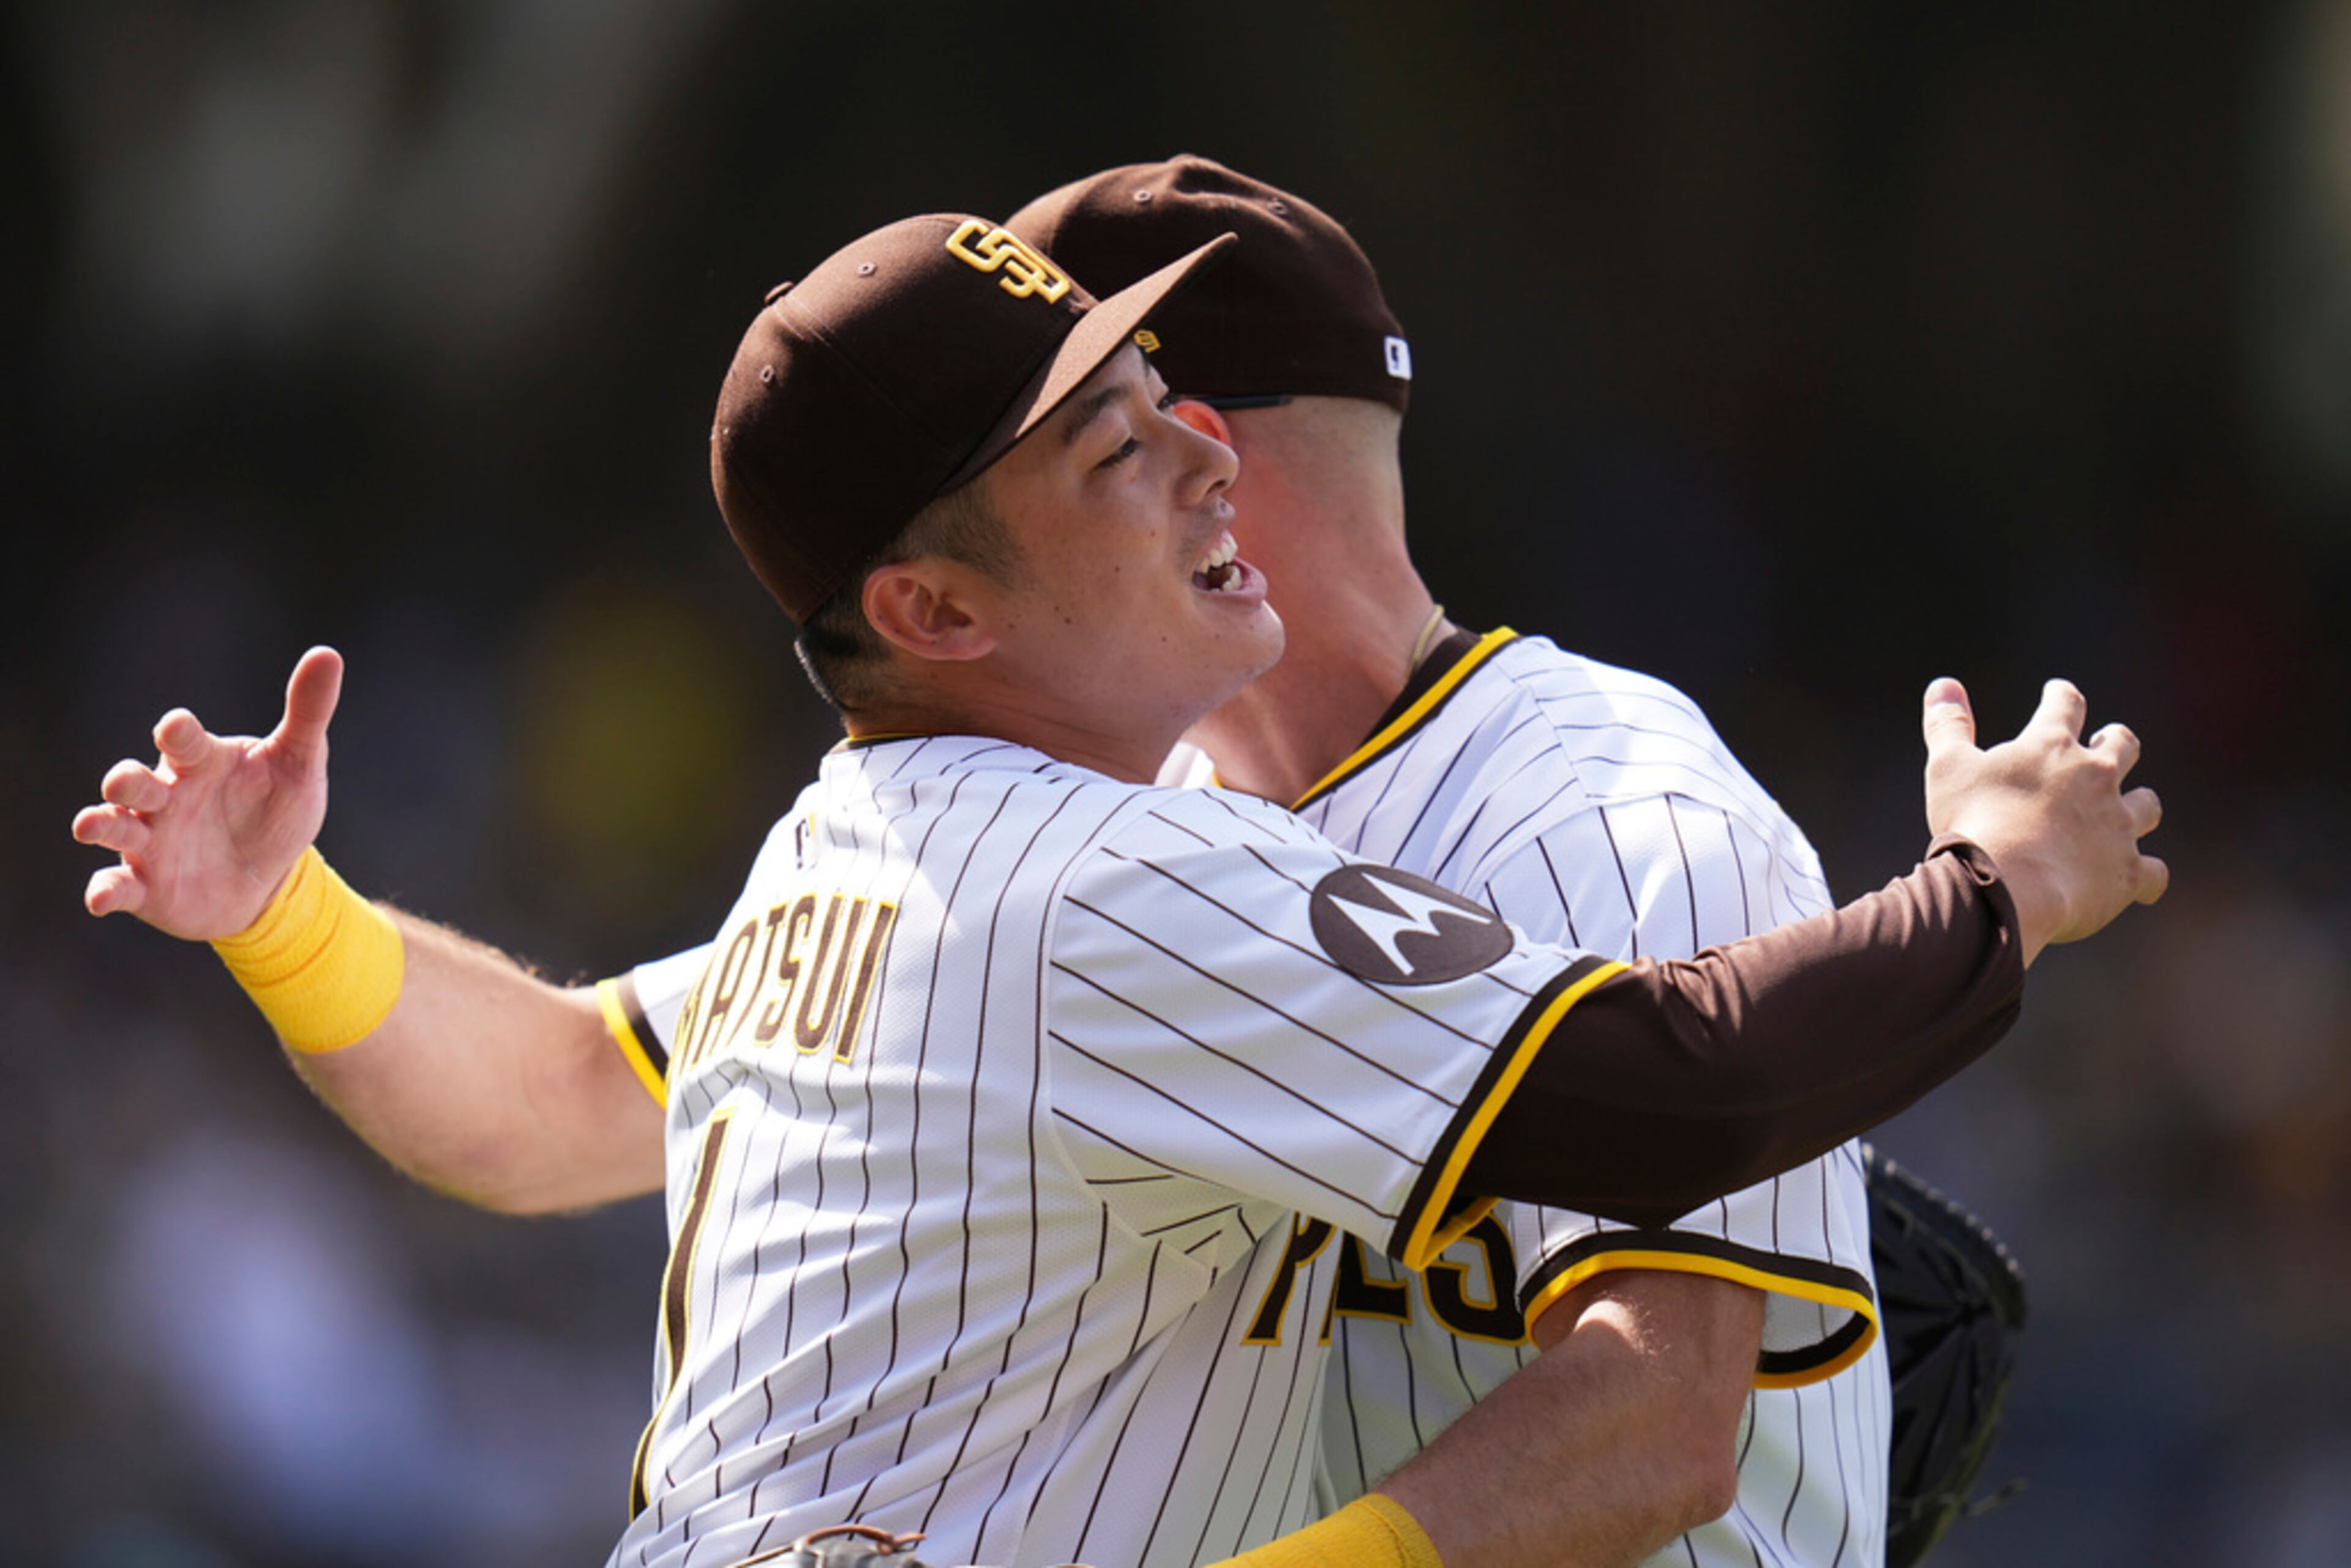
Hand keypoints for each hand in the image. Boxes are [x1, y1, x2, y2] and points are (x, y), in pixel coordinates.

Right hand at [72, 647, 344, 939]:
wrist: (273, 878)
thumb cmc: (277, 811)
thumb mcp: (300, 763)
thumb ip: (308, 712)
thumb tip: (328, 654)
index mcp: (200, 762)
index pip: (181, 740)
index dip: (176, 732)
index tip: (176, 728)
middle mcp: (165, 798)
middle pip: (132, 782)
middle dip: (125, 780)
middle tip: (126, 783)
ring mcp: (150, 841)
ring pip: (113, 826)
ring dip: (100, 824)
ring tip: (92, 825)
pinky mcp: (145, 885)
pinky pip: (116, 886)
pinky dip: (104, 891)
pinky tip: (102, 899)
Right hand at [1921, 677, 2166, 962]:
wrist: (2005, 886)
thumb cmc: (1973, 823)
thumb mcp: (1949, 767)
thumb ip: (1947, 724)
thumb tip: (1944, 684)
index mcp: (2051, 747)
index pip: (2065, 704)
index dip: (2061, 696)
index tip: (2056, 693)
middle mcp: (2096, 778)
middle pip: (2123, 745)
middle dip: (2115, 742)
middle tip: (2106, 745)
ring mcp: (2118, 825)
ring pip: (2147, 805)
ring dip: (2139, 805)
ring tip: (2130, 811)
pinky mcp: (2127, 870)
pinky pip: (2153, 873)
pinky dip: (2147, 876)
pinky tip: (2141, 880)